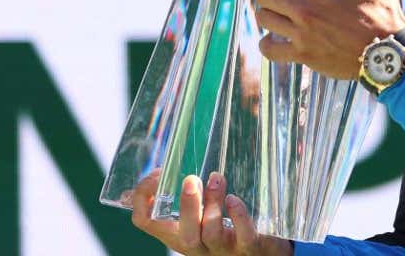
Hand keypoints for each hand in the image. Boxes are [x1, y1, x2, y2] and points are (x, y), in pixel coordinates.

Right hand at [129, 170, 291, 255]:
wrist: (263, 253)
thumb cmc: (229, 229)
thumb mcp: (203, 213)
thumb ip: (191, 192)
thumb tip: (173, 158)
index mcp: (180, 234)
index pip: (147, 222)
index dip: (142, 199)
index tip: (157, 173)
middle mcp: (198, 246)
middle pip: (184, 234)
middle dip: (185, 205)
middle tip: (190, 179)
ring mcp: (224, 249)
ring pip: (212, 233)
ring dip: (212, 203)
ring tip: (217, 177)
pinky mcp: (250, 248)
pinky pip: (244, 237)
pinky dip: (238, 217)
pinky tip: (234, 200)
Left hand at [254, 0, 404, 79]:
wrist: (391, 52)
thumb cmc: (387, 7)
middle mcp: (307, 7)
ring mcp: (304, 33)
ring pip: (263, 19)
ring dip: (268, 17)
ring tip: (279, 16)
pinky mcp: (304, 55)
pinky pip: (268, 49)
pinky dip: (270, 44)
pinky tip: (280, 40)